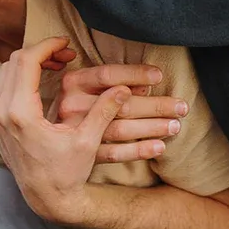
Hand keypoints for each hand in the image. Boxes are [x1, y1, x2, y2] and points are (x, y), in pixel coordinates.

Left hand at [0, 37, 130, 222]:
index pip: (27, 62)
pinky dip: (19, 78)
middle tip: (66, 54)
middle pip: (13, 63)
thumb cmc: (66, 174)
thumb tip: (123, 88)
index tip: (67, 44)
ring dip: (29, 64)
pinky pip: (1, 88)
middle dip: (41, 53)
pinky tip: (42, 84)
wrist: (45, 199)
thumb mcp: (87, 143)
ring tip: (56, 66)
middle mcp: (1, 113)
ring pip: (5, 73)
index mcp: (20, 114)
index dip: (47, 46)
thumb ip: (103, 112)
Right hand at [56, 63, 187, 163]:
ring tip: (175, 126)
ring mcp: (74, 132)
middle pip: (120, 104)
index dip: (135, 74)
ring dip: (152, 127)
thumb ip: (113, 85)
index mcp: (72, 83)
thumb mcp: (88, 89)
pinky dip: (138, 151)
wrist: (46, 146)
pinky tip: (159, 147)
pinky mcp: (81, 154)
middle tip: (182, 107)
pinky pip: (114, 154)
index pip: (107, 74)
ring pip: (120, 129)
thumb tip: (145, 87)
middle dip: (156, 105)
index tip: (159, 76)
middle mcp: (70, 106)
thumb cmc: (77, 107)